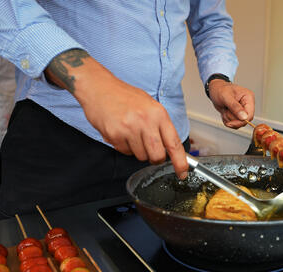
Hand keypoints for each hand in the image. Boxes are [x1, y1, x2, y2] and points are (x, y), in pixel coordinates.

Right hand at [44, 50, 188, 178]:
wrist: (99, 87)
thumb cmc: (125, 96)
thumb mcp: (150, 105)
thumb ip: (161, 125)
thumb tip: (170, 147)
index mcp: (158, 114)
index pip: (174, 143)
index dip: (180, 162)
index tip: (182, 173)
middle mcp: (146, 121)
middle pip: (157, 156)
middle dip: (155, 158)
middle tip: (150, 150)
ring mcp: (129, 129)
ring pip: (140, 156)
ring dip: (137, 150)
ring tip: (131, 133)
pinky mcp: (114, 135)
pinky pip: (125, 152)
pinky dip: (124, 146)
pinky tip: (121, 132)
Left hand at [208, 79, 254, 127]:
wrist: (215, 90)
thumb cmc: (220, 89)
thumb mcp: (226, 96)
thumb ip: (235, 107)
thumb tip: (244, 117)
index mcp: (248, 97)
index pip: (250, 115)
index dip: (241, 121)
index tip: (231, 123)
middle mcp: (247, 105)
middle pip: (244, 120)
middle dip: (232, 119)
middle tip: (225, 110)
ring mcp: (243, 110)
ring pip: (238, 123)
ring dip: (228, 119)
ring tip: (225, 109)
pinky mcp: (238, 115)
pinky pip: (234, 124)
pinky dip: (227, 120)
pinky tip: (225, 112)